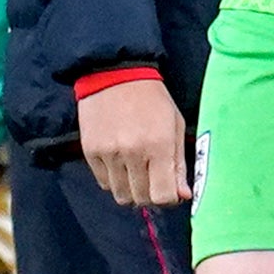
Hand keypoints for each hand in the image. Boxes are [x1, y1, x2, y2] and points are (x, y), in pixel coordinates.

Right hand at [77, 72, 191, 209]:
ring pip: (121, 195)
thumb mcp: (175, 126)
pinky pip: (104, 183)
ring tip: (137, 171)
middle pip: (142, 199)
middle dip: (151, 195)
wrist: (115, 75)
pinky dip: (114, 179)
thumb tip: (183, 195)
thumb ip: (179, 163)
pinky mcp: (90, 152)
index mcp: (159, 146)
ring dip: (132, 190)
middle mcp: (132, 153)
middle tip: (154, 180)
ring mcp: (109, 154)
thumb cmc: (153, 99)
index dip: (169, 198)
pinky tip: (121, 162)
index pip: (162, 196)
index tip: (171, 190)